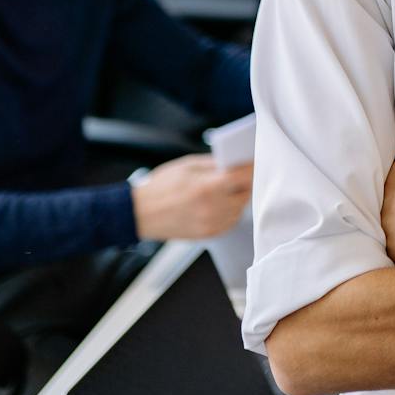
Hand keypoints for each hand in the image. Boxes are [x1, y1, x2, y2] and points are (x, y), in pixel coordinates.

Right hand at [131, 154, 252, 240]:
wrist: (139, 214)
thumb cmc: (160, 188)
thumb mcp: (187, 165)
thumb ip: (214, 163)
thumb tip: (235, 160)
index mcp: (208, 187)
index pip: (245, 176)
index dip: (252, 167)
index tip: (255, 161)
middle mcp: (213, 208)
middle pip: (246, 193)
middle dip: (245, 182)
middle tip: (239, 174)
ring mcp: (211, 224)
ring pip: (240, 209)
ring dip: (238, 198)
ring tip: (227, 189)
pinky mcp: (209, 234)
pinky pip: (230, 221)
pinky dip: (230, 212)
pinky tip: (220, 203)